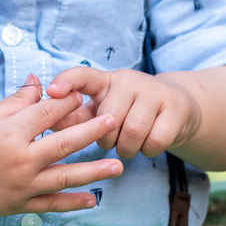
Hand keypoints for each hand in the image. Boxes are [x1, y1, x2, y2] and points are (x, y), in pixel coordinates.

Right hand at [0, 75, 120, 217]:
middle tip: (112, 121)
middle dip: (91, 131)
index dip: (67, 103)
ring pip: (65, 177)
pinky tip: (93, 198)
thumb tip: (39, 82)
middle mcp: (19, 160)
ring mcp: (21, 185)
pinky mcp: (18, 204)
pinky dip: (73, 202)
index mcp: (10, 133)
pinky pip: (51, 204)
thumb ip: (16, 102)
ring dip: (94, 171)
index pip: (47, 114)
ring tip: (117, 165)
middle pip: (64, 144)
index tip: (83, 97)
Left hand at [47, 67, 200, 159]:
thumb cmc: (127, 111)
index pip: (82, 74)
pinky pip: (156, 140)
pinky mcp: (176, 109)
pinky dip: (148, 150)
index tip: (52, 91)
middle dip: (105, 139)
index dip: (66, 81)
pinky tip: (146, 146)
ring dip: (126, 148)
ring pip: (133, 131)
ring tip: (126, 147)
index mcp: (105, 81)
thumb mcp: (100, 109)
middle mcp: (129, 81)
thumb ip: (76, 116)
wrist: (176, 108)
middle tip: (110, 142)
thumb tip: (49, 123)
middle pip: (108, 117)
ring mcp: (155, 92)